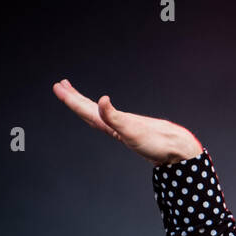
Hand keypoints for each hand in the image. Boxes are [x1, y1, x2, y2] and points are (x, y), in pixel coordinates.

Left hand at [52, 79, 202, 164]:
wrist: (176, 150)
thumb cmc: (156, 143)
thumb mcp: (131, 129)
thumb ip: (113, 116)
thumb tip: (101, 100)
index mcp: (110, 126)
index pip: (85, 111)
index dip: (71, 99)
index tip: (59, 87)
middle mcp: (113, 127)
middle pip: (87, 111)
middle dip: (73, 99)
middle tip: (60, 85)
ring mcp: (122, 127)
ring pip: (97, 114)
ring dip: (84, 104)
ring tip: (76, 93)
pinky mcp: (132, 127)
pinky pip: (110, 116)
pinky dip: (102, 108)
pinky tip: (106, 107)